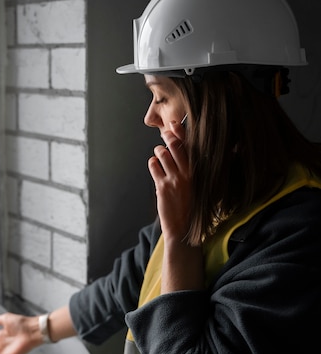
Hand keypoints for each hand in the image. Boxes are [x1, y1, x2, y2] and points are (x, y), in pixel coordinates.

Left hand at [148, 120, 191, 241]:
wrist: (184, 228)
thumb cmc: (191, 207)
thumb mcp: (199, 187)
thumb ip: (194, 170)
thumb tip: (189, 153)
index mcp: (198, 172)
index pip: (190, 147)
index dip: (181, 133)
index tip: (175, 125)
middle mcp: (188, 174)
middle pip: (176, 146)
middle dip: (169, 136)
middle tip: (165, 134)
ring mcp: (175, 180)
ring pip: (163, 153)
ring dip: (159, 151)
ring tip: (160, 155)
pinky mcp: (163, 187)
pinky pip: (154, 166)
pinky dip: (153, 163)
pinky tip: (155, 166)